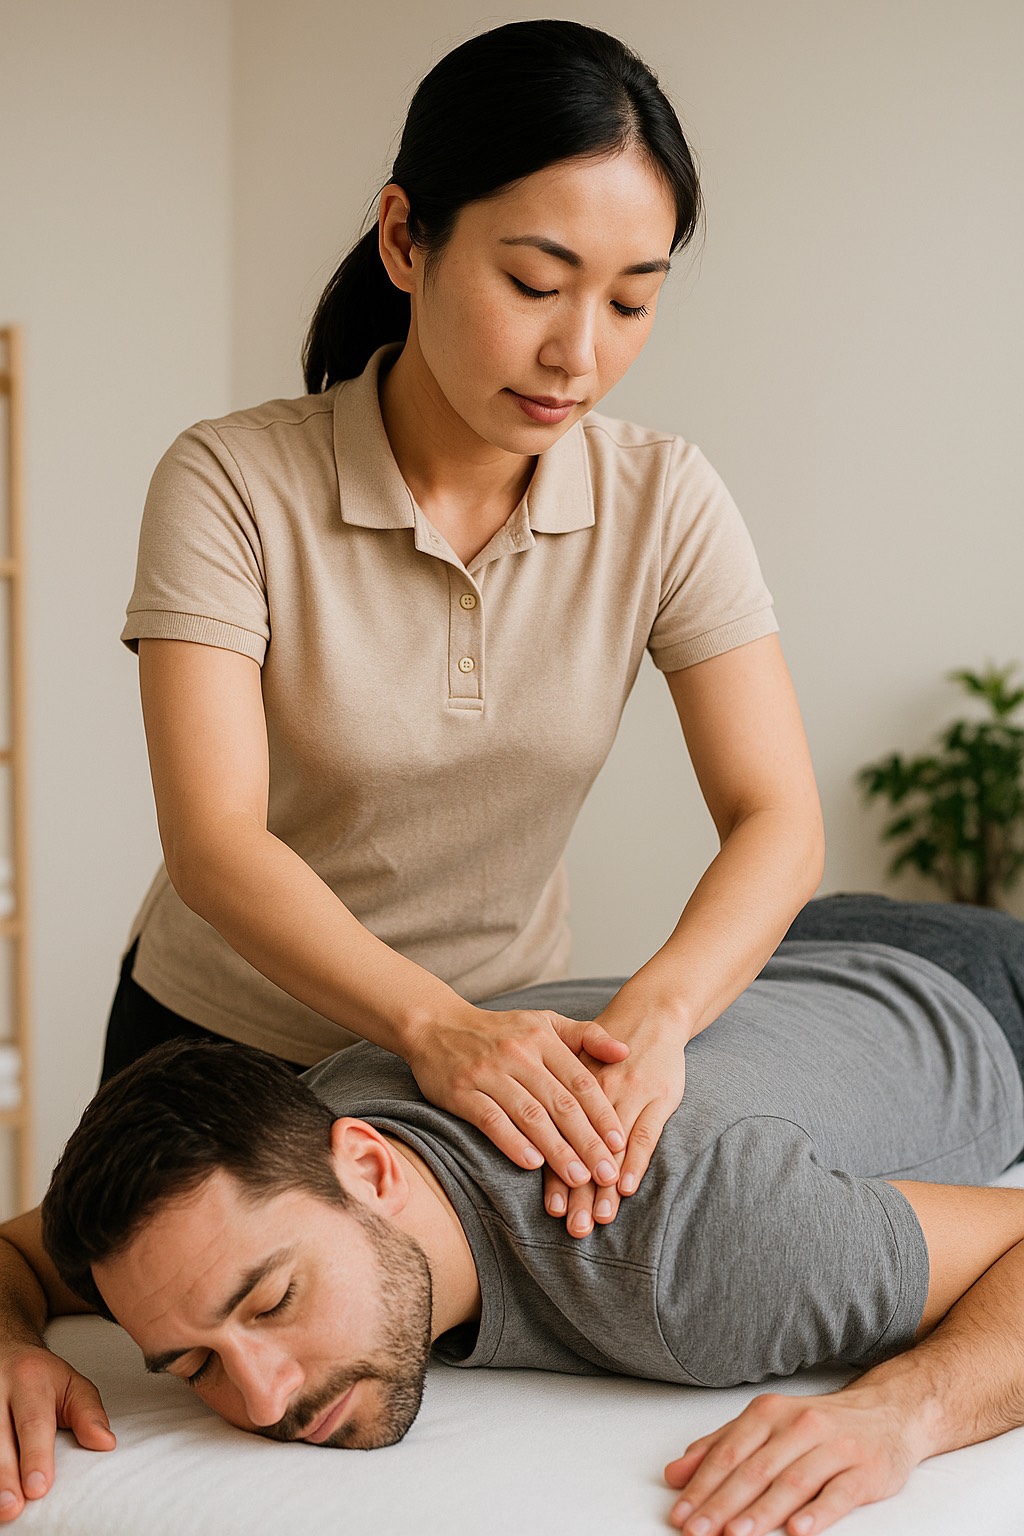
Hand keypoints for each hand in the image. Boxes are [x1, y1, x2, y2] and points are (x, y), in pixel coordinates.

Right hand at [0, 1343, 114, 1519]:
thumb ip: (88, 1414)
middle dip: (6, 1476)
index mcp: (30, 1381)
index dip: (35, 1456)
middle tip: (14, 1506)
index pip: (33, 1422)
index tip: (39, 1487)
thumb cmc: (43, 1378)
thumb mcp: (73, 1385)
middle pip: (0, 1438)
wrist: (8, 1354)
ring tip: (4, 1508)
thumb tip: (106, 1443)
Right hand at [406, 1005, 629, 1189]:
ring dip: (557, 1150)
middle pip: (559, 1103)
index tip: (620, 1144)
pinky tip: (533, 1165)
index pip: (579, 1081)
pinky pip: (491, 1120)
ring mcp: (488, 1073)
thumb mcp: (544, 1022)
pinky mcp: (461, 1092)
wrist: (436, 1025)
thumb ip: (586, 1035)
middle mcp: (517, 1054)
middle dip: (587, 1141)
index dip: (602, 1114)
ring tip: (579, 1178)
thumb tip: (626, 1050)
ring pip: (530, 1115)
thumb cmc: (500, 1030)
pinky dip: (513, 1143)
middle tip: (607, 1173)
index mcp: (542, 1038)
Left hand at [543, 1004, 686, 1234]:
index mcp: (572, 1087)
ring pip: (613, 1148)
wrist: (648, 1016)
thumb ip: (554, 1098)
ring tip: (596, 1219)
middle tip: (573, 1229)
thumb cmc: (605, 1049)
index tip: (552, 1210)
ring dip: (605, 1186)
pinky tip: (625, 1187)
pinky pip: (645, 1134)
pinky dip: (635, 1161)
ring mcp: (630, 1096)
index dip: (556, 1174)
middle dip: (579, 1192)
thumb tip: (528, 1138)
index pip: (561, 1138)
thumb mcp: (573, 1064)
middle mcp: (599, 1095)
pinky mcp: (658, 1098)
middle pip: (584, 1150)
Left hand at [663, 1383, 921, 1535]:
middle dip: (723, 1504)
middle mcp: (800, 1426)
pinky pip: (839, 1494)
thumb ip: (719, 1447)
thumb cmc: (817, 1425)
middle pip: (756, 1470)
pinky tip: (797, 1531)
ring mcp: (834, 1447)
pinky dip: (817, 1514)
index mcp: (770, 1413)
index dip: (702, 1485)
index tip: (680, 1514)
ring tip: (736, 1534)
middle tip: (698, 1531)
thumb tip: (675, 1474)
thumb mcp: (765, 1426)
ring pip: (793, 1482)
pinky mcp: (865, 1470)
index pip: (729, 1453)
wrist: (886, 1413)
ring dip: (762, 1512)